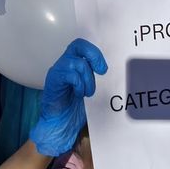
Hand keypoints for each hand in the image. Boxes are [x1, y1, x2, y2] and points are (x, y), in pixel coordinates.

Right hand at [31, 39, 106, 157]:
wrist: (60, 123)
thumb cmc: (74, 107)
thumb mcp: (90, 89)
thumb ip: (97, 78)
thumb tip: (116, 73)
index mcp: (73, 63)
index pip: (82, 46)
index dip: (95, 53)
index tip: (103, 68)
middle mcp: (64, 64)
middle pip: (78, 45)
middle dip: (93, 56)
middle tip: (101, 71)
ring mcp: (58, 71)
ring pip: (77, 63)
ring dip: (88, 79)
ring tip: (88, 92)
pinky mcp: (53, 80)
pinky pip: (70, 75)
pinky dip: (79, 85)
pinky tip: (78, 94)